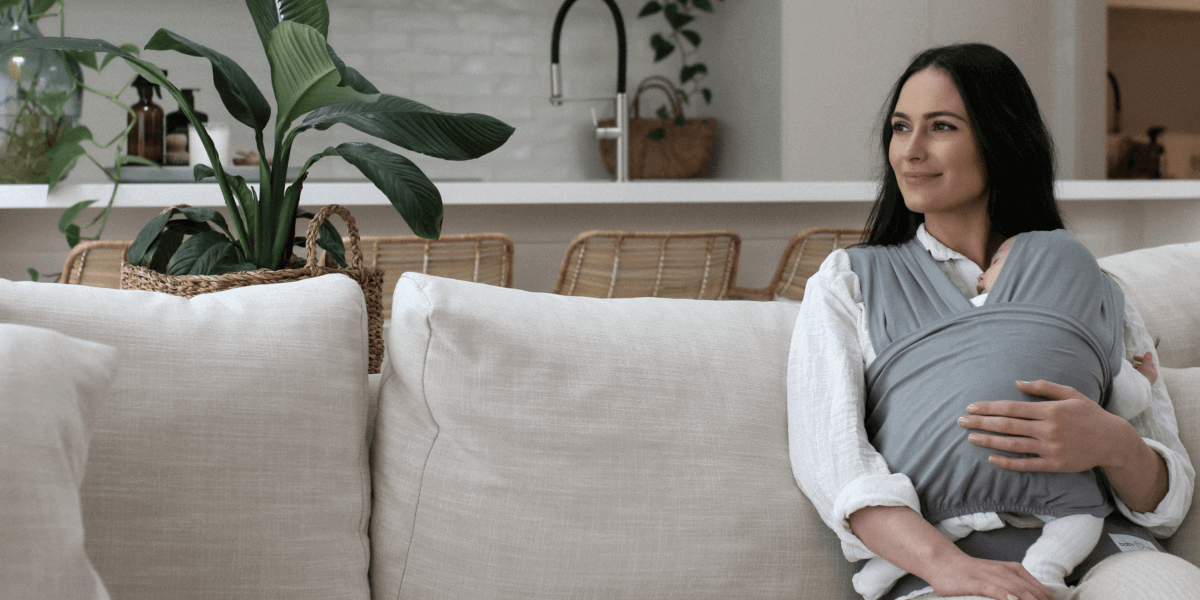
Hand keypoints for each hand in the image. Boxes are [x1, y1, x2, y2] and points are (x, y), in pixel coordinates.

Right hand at [923, 552, 1052, 599]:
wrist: (943, 562)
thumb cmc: (970, 573)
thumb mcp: (997, 576)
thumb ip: (1013, 587)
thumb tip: (1027, 598)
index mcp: (1014, 570)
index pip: (1040, 590)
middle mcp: (1006, 571)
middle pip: (1033, 593)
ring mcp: (992, 576)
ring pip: (1019, 592)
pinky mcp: (978, 583)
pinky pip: (997, 591)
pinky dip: (1008, 598)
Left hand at [958, 380, 1127, 472]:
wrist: (1112, 441)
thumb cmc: (1089, 414)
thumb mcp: (1070, 394)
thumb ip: (1044, 387)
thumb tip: (1017, 382)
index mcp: (1049, 410)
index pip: (1011, 408)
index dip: (988, 408)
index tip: (971, 408)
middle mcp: (1048, 429)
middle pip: (1007, 426)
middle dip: (981, 423)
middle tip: (960, 422)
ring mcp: (1050, 448)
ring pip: (1013, 445)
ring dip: (989, 441)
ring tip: (971, 438)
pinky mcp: (1054, 464)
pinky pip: (1026, 464)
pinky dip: (1008, 462)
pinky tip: (992, 458)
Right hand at [1132, 351, 1157, 383]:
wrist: (1139, 388)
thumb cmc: (1143, 376)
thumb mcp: (1146, 365)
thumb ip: (1147, 358)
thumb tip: (1149, 352)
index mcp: (1153, 372)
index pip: (1149, 363)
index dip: (1142, 359)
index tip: (1133, 357)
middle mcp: (1151, 377)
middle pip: (1144, 368)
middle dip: (1138, 365)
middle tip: (1131, 365)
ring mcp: (1145, 381)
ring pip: (1140, 372)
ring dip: (1135, 369)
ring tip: (1131, 370)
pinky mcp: (1140, 384)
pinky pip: (1138, 376)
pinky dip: (1134, 373)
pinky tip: (1131, 374)